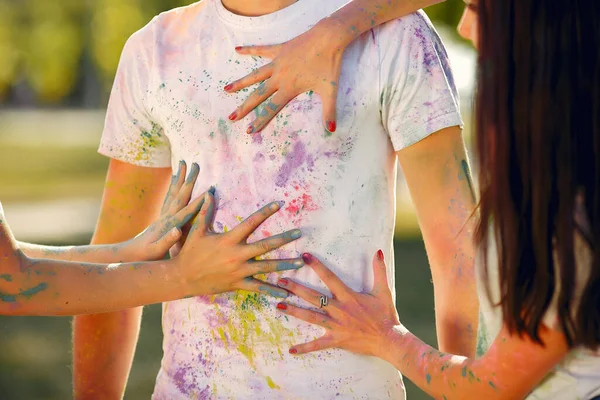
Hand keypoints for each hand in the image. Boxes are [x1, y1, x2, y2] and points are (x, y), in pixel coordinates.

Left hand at [122, 160, 204, 260]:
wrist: (129, 255)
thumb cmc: (146, 257)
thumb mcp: (157, 252)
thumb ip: (167, 241)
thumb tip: (177, 230)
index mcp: (169, 226)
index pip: (186, 211)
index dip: (198, 201)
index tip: (209, 190)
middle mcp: (166, 216)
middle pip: (179, 194)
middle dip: (189, 179)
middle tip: (195, 164)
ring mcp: (162, 215)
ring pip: (173, 192)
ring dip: (180, 177)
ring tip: (183, 162)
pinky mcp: (161, 216)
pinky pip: (169, 197)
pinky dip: (174, 186)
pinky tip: (176, 180)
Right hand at [173, 190, 303, 297]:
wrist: (181, 277)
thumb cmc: (189, 252)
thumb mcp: (197, 230)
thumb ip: (205, 211)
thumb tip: (210, 192)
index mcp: (229, 239)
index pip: (251, 222)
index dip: (266, 212)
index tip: (280, 204)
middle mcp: (237, 255)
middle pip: (265, 246)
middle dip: (284, 239)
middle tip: (299, 233)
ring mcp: (239, 271)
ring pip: (267, 268)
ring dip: (285, 265)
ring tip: (300, 262)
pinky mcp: (237, 284)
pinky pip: (258, 288)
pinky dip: (273, 290)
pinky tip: (286, 291)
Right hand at [224, 20, 346, 133]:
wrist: (328, 38)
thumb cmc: (330, 65)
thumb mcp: (330, 90)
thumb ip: (329, 111)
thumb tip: (331, 129)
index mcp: (290, 88)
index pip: (271, 108)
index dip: (260, 120)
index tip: (249, 130)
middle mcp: (279, 77)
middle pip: (258, 95)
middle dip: (244, 107)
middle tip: (231, 117)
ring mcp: (277, 62)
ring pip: (254, 75)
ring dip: (240, 83)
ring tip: (226, 89)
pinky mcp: (279, 50)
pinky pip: (260, 50)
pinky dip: (249, 50)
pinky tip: (237, 50)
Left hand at [275, 251, 399, 355]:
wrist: (389, 340)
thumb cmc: (386, 315)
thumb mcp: (383, 290)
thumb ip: (379, 270)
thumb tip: (378, 251)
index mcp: (348, 296)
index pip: (329, 277)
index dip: (316, 266)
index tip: (304, 256)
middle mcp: (339, 310)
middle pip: (313, 297)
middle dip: (296, 288)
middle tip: (280, 281)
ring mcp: (336, 326)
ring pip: (311, 317)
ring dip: (294, 311)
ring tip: (278, 305)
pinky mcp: (336, 340)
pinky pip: (318, 345)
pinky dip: (304, 348)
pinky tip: (291, 349)